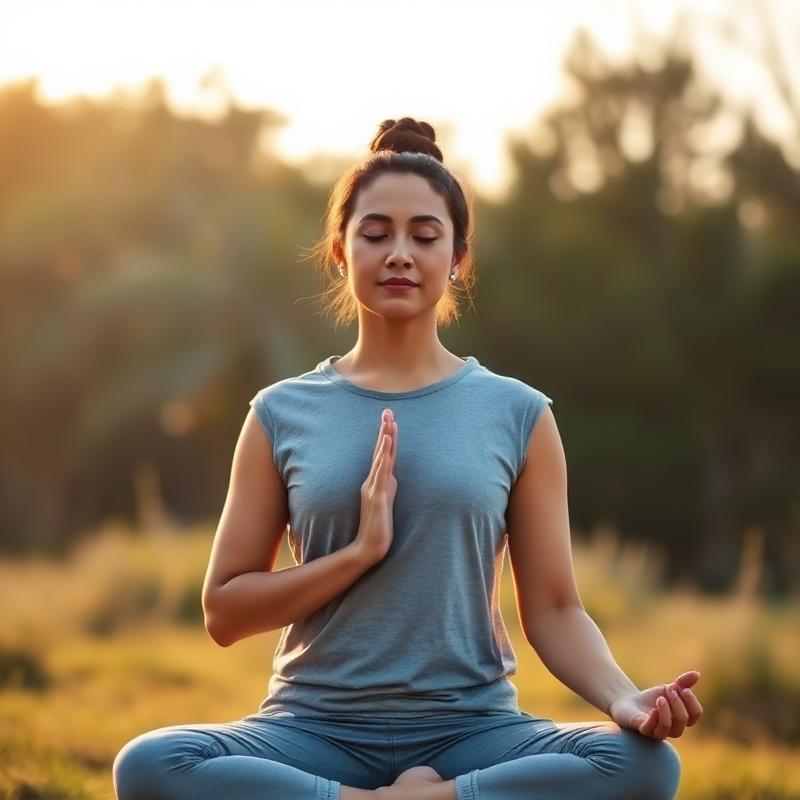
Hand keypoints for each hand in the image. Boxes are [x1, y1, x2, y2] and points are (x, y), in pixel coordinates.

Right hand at [354, 409, 397, 565]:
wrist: (369, 546)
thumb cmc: (378, 525)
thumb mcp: (385, 501)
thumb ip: (387, 486)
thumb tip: (392, 475)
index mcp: (376, 481)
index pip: (383, 454)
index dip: (387, 436)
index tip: (390, 418)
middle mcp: (373, 481)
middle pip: (380, 451)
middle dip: (385, 431)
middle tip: (387, 411)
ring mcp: (374, 488)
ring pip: (380, 459)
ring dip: (384, 440)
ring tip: (388, 423)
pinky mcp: (377, 496)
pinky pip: (381, 474)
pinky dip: (384, 458)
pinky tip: (387, 447)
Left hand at [608, 670, 702, 739]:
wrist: (629, 702)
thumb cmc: (652, 698)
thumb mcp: (668, 689)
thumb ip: (683, 682)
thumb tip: (697, 674)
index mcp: (682, 718)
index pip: (695, 714)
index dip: (692, 701)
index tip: (683, 688)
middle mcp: (673, 728)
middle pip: (684, 720)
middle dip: (678, 702)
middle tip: (669, 689)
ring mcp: (658, 731)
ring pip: (668, 727)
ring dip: (666, 710)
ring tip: (660, 698)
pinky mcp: (643, 730)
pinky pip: (651, 729)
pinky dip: (654, 718)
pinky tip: (654, 709)